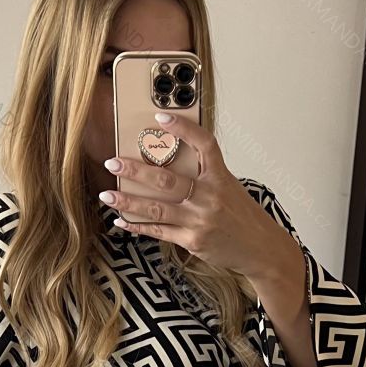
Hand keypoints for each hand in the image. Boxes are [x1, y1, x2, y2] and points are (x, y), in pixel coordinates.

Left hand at [99, 116, 296, 280]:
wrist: (259, 249)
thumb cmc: (241, 216)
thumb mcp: (228, 187)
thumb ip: (203, 176)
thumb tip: (167, 162)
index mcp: (221, 177)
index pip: (203, 144)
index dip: (183, 129)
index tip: (161, 118)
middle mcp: (210, 196)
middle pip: (167, 179)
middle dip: (135, 171)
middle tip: (112, 163)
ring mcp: (200, 220)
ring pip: (156, 208)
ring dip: (128, 201)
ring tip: (106, 195)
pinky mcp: (193, 241)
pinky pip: (159, 232)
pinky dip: (138, 226)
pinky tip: (121, 221)